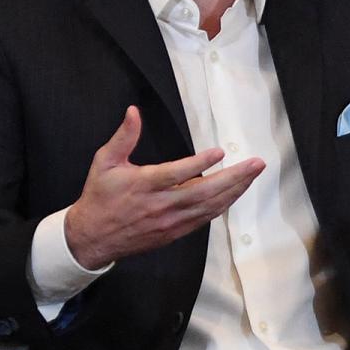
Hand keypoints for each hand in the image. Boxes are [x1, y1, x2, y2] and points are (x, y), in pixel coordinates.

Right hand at [61, 106, 264, 267]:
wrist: (93, 237)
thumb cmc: (100, 196)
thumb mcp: (105, 162)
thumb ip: (123, 137)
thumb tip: (134, 112)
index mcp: (145, 185)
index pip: (177, 174)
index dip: (199, 164)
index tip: (220, 152)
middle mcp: (162, 205)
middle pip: (204, 192)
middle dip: (234, 178)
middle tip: (256, 164)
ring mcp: (171, 221)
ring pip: (210, 206)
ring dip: (234, 191)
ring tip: (252, 175)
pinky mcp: (175, 232)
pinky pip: (205, 218)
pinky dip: (222, 205)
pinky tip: (235, 193)